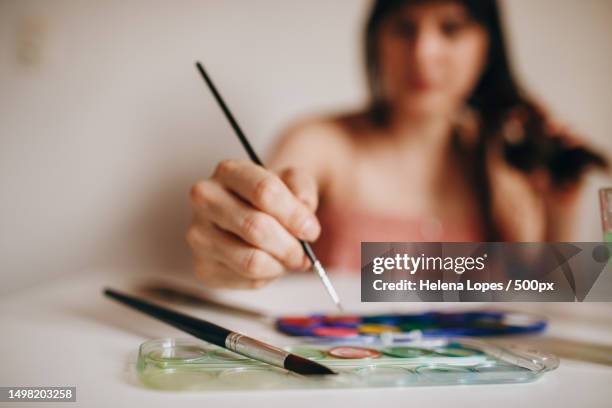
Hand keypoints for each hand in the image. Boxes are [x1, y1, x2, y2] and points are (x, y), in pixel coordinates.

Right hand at [187, 160, 319, 287]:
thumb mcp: (292, 182)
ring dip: (280, 264)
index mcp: (228, 171)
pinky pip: (247, 279)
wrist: (247, 217)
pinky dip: (268, 276)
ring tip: (288, 258)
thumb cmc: (271, 199)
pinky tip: (269, 263)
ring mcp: (199, 234)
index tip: (311, 230)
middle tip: (304, 253)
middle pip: (256, 227)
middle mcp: (205, 199)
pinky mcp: (203, 266)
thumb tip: (304, 214)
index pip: (264, 191)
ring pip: (251, 260)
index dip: (294, 215)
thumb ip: (302, 189)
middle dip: (290, 246)